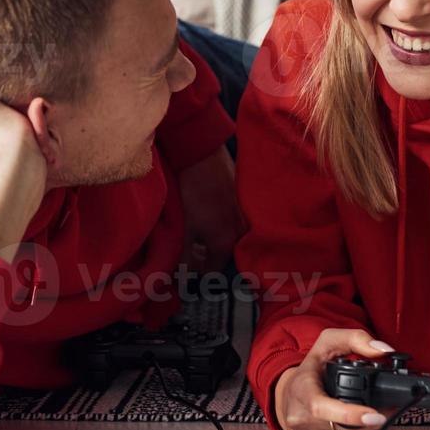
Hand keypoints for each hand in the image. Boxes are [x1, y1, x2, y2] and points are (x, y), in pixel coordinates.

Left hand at [176, 148, 244, 272]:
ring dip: (215, 239)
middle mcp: (242, 232)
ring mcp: (245, 214)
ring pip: (230, 236)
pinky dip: (222, 223)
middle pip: (224, 254)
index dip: (199, 273)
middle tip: (189, 251)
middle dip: (207, 256)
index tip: (186, 270)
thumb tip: (184, 276)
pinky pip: (234, 220)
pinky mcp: (244, 198)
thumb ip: (186, 255)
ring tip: (197, 233)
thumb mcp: (185, 227)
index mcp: (226, 242)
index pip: (214, 270)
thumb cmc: (192, 191)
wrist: (203, 153)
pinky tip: (209, 214)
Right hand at [274, 329, 394, 429]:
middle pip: (346, 428)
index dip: (350, 414)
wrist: (288, 400)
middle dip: (374, 420)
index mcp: (300, 392)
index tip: (374, 414)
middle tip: (389, 408)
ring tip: (380, 413)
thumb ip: (355, 339)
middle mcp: (302, 421)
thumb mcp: (327, 344)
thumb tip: (383, 350)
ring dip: (374, 429)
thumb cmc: (310, 372)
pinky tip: (366, 425)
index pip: (321, 409)